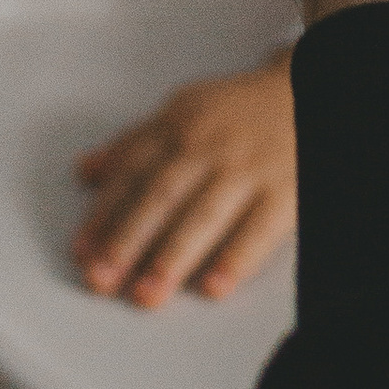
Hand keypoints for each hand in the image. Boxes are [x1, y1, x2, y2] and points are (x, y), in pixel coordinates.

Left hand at [71, 53, 295, 306]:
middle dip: (127, 241)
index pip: (131, 173)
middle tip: (102, 279)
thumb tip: (86, 171)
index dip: (103, 214)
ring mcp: (248, 170)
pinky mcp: (285, 192)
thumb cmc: (240, 112)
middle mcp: (209, 147)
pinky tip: (214, 286)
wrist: (306, 94)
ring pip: (204, 216)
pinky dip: (236, 259)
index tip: (82, 251)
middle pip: (161, 197)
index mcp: (178, 127)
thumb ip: (134, 144)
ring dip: (172, 257)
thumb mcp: (183, 111)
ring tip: (147, 293)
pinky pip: (259, 230)